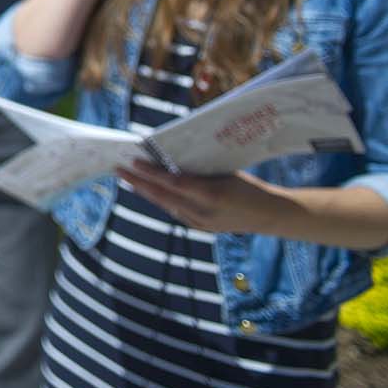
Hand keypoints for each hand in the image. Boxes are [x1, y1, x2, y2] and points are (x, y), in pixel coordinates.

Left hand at [117, 161, 290, 234]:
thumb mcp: (225, 173)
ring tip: (128, 178)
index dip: (150, 173)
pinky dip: (161, 199)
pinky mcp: (200, 228)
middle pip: (162, 196)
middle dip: (137, 183)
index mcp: (211, 196)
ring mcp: (200, 223)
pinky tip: (148, 191)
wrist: (269, 215)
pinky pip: (174, 211)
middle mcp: (202, 213)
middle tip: (118, 169)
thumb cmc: (248, 186)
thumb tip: (169, 159)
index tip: (132, 161)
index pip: (172, 183)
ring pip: (165, 205)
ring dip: (145, 192)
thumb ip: (198, 170)